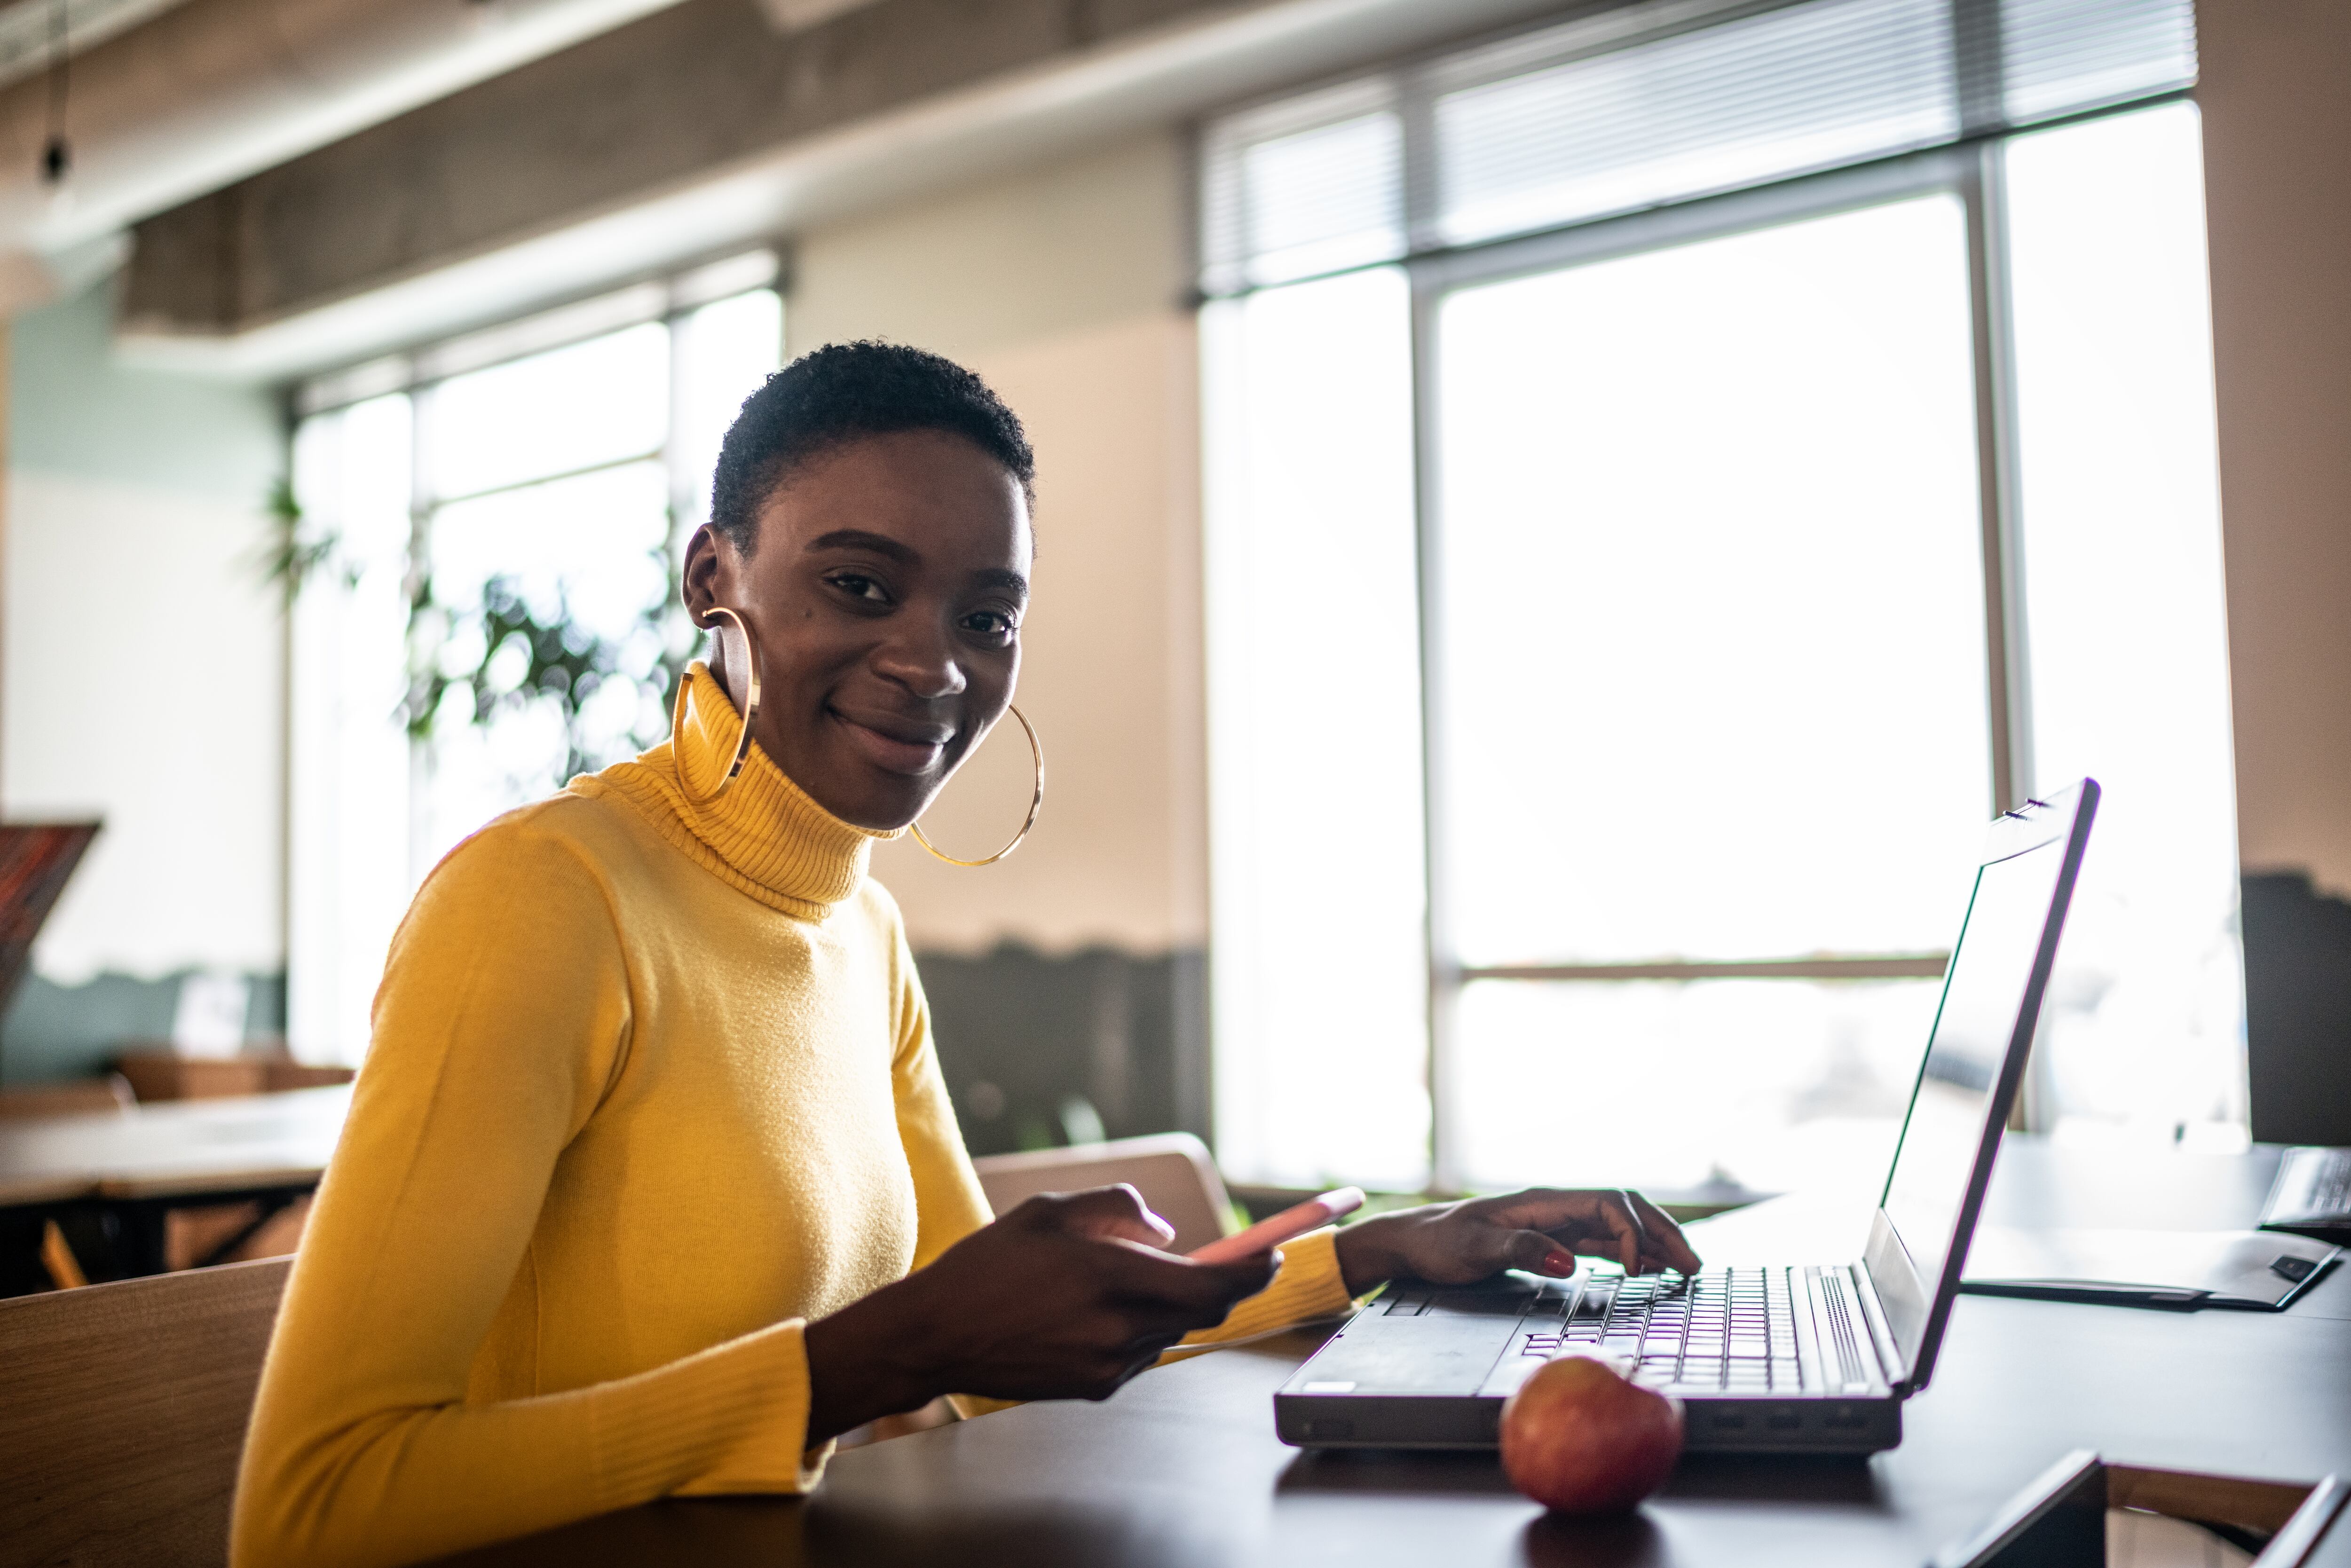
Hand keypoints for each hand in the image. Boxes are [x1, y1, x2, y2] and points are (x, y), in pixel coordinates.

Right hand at [804, 1185, 1278, 1442]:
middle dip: (1220, 1284)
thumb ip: (1119, 1209)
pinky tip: (1091, 1313)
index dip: (1256, 1269)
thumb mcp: (1052, 1211)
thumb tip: (1168, 1235)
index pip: (1214, 1283)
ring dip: (1168, 1305)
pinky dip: (1137, 1330)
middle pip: (1203, 1310)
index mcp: (1113, 1275)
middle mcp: (1118, 1326)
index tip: (1275, 1252)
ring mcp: (1108, 1364)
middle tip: (1222, 1258)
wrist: (936, 1334)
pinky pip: (1140, 1354)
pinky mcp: (1094, 1389)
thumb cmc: (989, 1266)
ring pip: (1171, 1331)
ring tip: (1117, 1282)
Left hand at [1332, 1189, 1701, 1294]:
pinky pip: (1601, 1243)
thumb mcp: (1475, 1249)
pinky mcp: (1552, 1241)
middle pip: (1624, 1209)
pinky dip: (1629, 1253)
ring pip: (1618, 1226)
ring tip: (1684, 1268)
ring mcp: (1557, 1223)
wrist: (1415, 1242)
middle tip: (1694, 1264)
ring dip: (1652, 1243)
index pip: (1606, 1203)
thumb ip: (1522, 1251)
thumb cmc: (1439, 1243)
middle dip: (1662, 1232)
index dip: (1631, 1231)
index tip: (1636, 1270)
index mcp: (1542, 1201)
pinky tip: (1645, 1269)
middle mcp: (1556, 1207)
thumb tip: (1570, 1261)